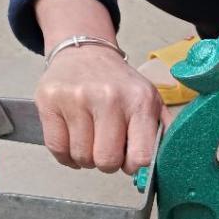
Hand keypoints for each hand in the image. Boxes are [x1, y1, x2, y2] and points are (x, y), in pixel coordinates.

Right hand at [36, 46, 162, 173]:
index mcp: (139, 101)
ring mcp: (76, 98)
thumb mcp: (150, 100)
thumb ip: (162, 131)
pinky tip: (74, 144)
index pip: (140, 156)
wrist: (84, 52)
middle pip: (107, 161)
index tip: (129, 160)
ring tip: (91, 141)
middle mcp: (109, 98)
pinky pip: (57, 148)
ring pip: (81, 157)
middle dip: (108, 163)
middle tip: (108, 149)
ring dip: (87, 158)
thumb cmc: (120, 84)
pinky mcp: (49, 101)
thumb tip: (168, 161)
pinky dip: (66, 155)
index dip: (133, 166)